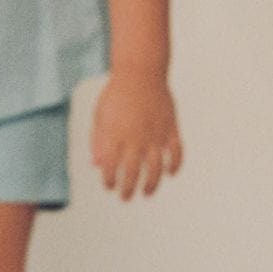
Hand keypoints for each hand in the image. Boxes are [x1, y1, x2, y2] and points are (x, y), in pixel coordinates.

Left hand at [91, 72, 182, 198]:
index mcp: (115, 135)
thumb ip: (98, 141)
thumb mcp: (100, 115)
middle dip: (128, 189)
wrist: (140, 73)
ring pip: (156, 168)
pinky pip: (176, 153)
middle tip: (126, 198)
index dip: (110, 181)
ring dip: (152, 184)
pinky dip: (175, 165)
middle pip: (133, 173)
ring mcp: (155, 135)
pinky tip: (170, 173)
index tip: (109, 186)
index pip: (111, 167)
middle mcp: (136, 138)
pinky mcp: (171, 129)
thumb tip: (96, 165)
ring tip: (147, 193)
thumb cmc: (117, 94)